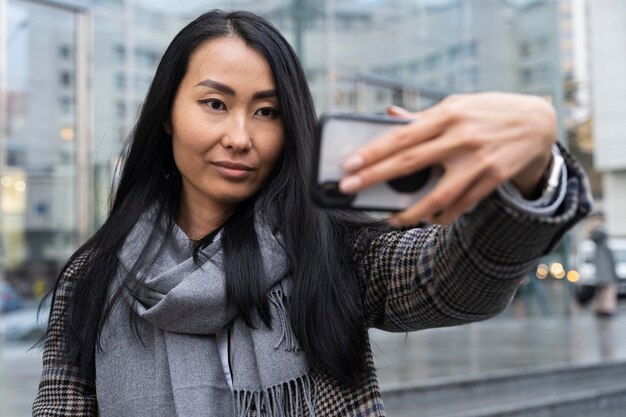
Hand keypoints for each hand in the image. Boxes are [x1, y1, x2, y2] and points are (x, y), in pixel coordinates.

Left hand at [338, 92, 555, 225]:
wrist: (539, 122)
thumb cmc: (489, 111)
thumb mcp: (457, 104)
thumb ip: (422, 116)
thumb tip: (388, 116)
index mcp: (447, 114)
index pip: (402, 136)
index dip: (373, 152)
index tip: (349, 164)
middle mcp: (461, 137)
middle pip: (409, 163)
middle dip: (374, 177)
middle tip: (347, 189)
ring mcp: (478, 160)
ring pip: (437, 195)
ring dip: (409, 212)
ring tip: (389, 219)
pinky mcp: (493, 178)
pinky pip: (461, 205)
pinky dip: (442, 215)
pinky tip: (426, 219)